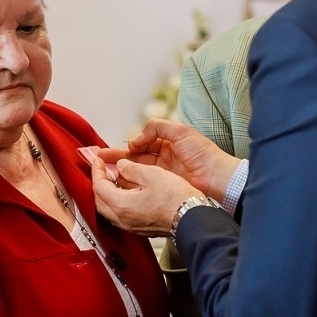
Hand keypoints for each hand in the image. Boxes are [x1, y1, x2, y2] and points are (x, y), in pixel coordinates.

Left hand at [92, 159, 204, 237]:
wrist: (192, 218)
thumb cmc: (176, 199)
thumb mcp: (152, 174)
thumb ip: (131, 169)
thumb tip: (121, 166)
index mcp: (121, 205)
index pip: (99, 186)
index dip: (97, 170)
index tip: (99, 160)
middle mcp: (123, 219)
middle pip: (100, 200)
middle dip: (99, 183)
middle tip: (103, 169)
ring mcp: (132, 226)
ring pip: (110, 209)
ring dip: (109, 193)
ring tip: (115, 179)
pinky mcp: (141, 228)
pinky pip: (122, 215)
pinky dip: (119, 202)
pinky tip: (129, 192)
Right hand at [95, 119, 240, 200]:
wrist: (218, 179)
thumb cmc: (204, 155)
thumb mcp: (180, 131)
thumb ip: (157, 127)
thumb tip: (137, 137)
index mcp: (169, 144)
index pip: (142, 143)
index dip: (127, 146)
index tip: (116, 149)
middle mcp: (164, 160)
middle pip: (135, 158)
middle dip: (116, 159)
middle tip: (98, 160)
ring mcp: (163, 175)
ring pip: (136, 171)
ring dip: (119, 171)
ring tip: (102, 172)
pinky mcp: (164, 189)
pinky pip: (143, 184)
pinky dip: (129, 183)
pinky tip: (117, 183)